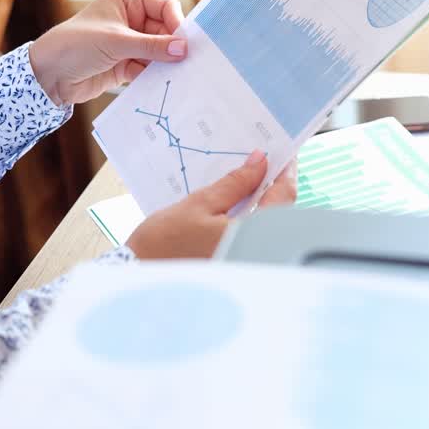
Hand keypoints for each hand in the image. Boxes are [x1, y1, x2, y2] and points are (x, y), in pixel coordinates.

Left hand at [27, 0, 185, 106]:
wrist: (49, 75)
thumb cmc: (76, 44)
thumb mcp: (117, 41)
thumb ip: (152, 46)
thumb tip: (184, 48)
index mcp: (128, 0)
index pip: (164, 6)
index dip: (176, 23)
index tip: (185, 42)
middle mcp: (131, 18)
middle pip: (165, 31)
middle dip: (173, 47)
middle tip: (187, 63)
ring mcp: (129, 43)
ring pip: (159, 52)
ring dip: (165, 63)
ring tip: (178, 76)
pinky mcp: (126, 64)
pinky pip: (149, 68)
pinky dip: (155, 76)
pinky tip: (162, 85)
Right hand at [126, 151, 298, 259]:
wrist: (142, 274)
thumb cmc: (165, 242)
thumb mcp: (199, 203)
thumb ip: (234, 183)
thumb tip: (259, 161)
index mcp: (250, 233)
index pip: (283, 197)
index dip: (286, 172)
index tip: (285, 154)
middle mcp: (254, 250)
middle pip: (278, 211)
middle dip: (273, 185)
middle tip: (263, 162)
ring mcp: (246, 259)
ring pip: (265, 223)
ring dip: (261, 200)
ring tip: (248, 179)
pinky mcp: (235, 263)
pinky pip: (252, 234)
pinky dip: (249, 216)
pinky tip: (236, 203)